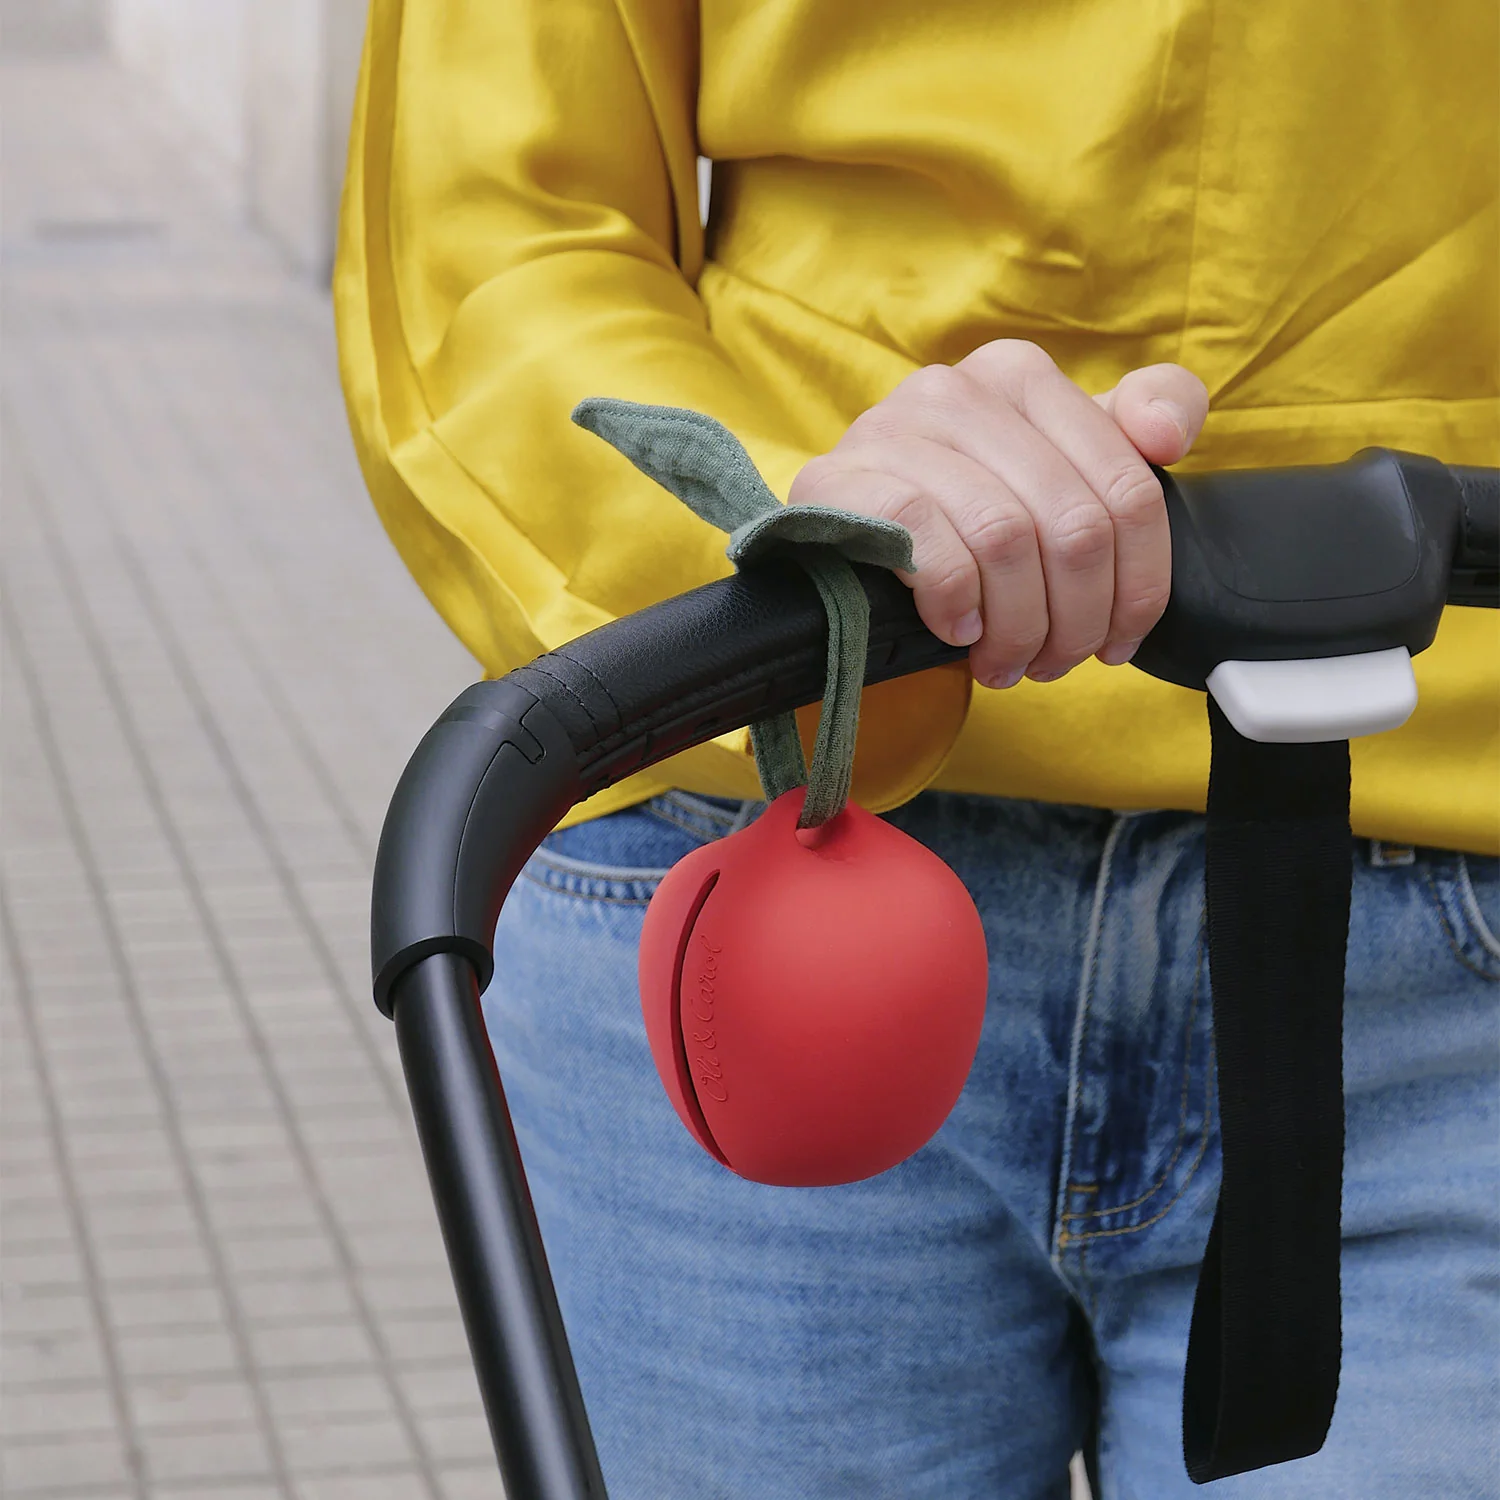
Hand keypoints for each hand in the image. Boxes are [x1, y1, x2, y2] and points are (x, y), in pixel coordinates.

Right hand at [788, 341, 1208, 686]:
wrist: (848, 540)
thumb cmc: (964, 511)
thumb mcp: (1059, 464)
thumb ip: (1141, 423)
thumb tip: (1167, 436)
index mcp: (1022, 376)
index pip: (1127, 488)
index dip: (1138, 584)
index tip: (1118, 639)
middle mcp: (959, 388)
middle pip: (1073, 523)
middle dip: (1075, 617)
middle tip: (1055, 662)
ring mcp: (894, 429)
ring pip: (1005, 538)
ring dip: (1018, 625)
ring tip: (1008, 662)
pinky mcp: (841, 481)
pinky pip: (927, 544)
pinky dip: (955, 602)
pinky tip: (958, 630)